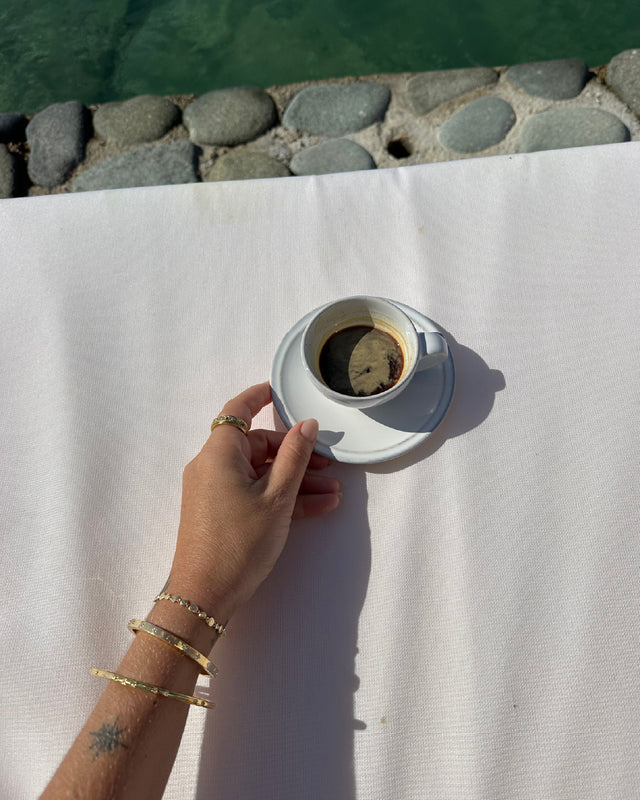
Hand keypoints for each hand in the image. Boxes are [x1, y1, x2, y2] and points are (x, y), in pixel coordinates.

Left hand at [168, 382, 339, 621]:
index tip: (280, 389)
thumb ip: (295, 457)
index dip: (259, 397)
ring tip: (333, 492)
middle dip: (295, 453)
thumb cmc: (239, 542)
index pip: (238, 410)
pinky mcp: (221, 512)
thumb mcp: (276, 497)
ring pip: (261, 473)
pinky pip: (254, 493)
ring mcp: (215, 491)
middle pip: (257, 446)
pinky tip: (318, 506)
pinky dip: (281, 497)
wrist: (204, 596)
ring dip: (295, 480)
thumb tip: (307, 424)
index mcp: (219, 453)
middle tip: (329, 464)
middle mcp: (212, 466)